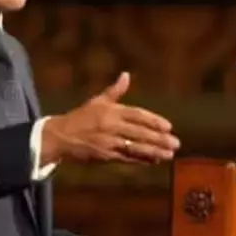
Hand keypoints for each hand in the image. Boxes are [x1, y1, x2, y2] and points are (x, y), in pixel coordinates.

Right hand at [41, 72, 179, 164]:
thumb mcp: (97, 101)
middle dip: (159, 139)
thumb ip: (115, 91)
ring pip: (135, 148)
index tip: (168, 127)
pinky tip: (153, 160)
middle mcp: (110, 126)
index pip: (137, 115)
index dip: (153, 121)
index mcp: (110, 111)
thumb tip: (126, 75)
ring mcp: (108, 142)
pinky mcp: (105, 156)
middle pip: (139, 133)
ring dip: (154, 152)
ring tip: (169, 154)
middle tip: (175, 143)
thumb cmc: (80, 117)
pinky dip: (141, 160)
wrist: (60, 136)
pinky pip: (126, 158)